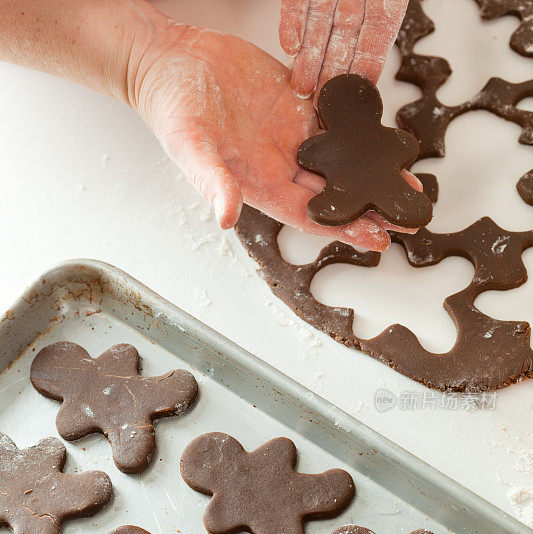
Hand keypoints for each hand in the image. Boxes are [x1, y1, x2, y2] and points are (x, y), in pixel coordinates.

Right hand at [132, 24, 417, 250]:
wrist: (168, 63)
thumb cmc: (172, 110)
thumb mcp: (190, 147)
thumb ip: (212, 181)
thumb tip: (225, 216)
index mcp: (260, 183)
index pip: (311, 213)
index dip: (345, 227)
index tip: (378, 238)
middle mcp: (281, 163)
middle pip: (336, 190)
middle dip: (372, 202)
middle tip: (410, 211)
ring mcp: (291, 133)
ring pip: (341, 157)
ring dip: (372, 168)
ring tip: (406, 176)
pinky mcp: (295, 101)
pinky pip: (334, 118)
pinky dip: (359, 126)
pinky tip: (384, 132)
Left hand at [280, 0, 408, 98]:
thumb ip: (387, 14)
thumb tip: (380, 57)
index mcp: (383, 4)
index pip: (374, 44)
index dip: (365, 72)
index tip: (356, 98)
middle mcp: (355, 1)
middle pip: (342, 45)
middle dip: (331, 76)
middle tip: (322, 105)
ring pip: (317, 31)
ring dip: (308, 60)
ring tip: (300, 87)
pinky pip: (297, 5)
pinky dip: (292, 24)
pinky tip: (290, 47)